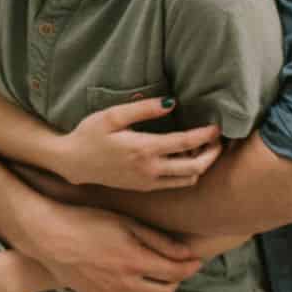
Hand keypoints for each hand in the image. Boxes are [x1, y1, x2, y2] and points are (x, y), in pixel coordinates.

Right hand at [27, 204, 202, 291]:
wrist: (49, 237)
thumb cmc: (87, 221)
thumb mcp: (125, 223)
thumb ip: (158, 240)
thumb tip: (187, 253)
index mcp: (136, 261)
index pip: (177, 273)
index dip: (191, 267)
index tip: (196, 260)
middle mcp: (126, 284)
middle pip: (166, 291)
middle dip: (176, 278)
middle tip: (175, 265)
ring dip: (157, 288)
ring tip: (154, 272)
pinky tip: (131, 278)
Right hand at [52, 97, 222, 190]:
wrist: (73, 162)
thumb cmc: (90, 134)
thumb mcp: (113, 115)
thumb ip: (144, 109)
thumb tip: (172, 103)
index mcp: (143, 149)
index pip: (185, 143)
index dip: (205, 135)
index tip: (217, 126)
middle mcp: (150, 170)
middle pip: (195, 168)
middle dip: (212, 154)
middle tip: (217, 140)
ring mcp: (148, 182)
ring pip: (188, 179)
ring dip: (202, 165)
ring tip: (202, 148)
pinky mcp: (145, 188)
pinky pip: (175, 184)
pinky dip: (188, 173)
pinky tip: (184, 157)